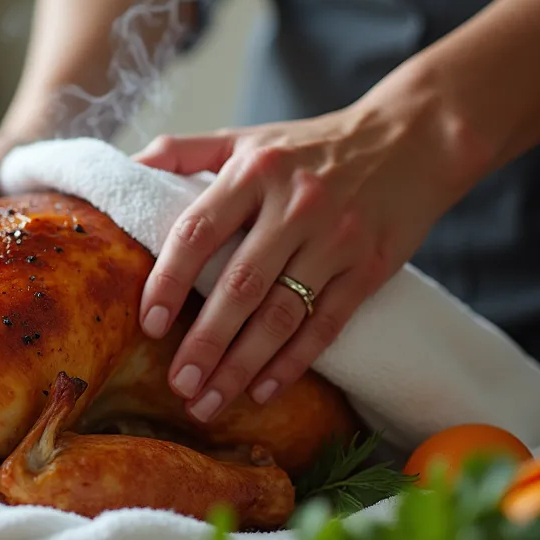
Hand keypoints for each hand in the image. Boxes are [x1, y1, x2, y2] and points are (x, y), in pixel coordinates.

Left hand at [133, 97, 485, 422]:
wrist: (413, 138)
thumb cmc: (310, 146)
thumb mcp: (246, 137)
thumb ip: (183, 150)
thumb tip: (126, 167)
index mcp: (253, 171)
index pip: (198, 231)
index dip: (169, 280)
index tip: (149, 325)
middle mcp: (294, 204)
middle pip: (239, 285)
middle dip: (205, 342)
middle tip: (178, 385)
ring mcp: (336, 238)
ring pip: (282, 314)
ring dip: (243, 365)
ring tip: (209, 401)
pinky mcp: (371, 266)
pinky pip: (326, 324)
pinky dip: (294, 362)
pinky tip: (263, 391)